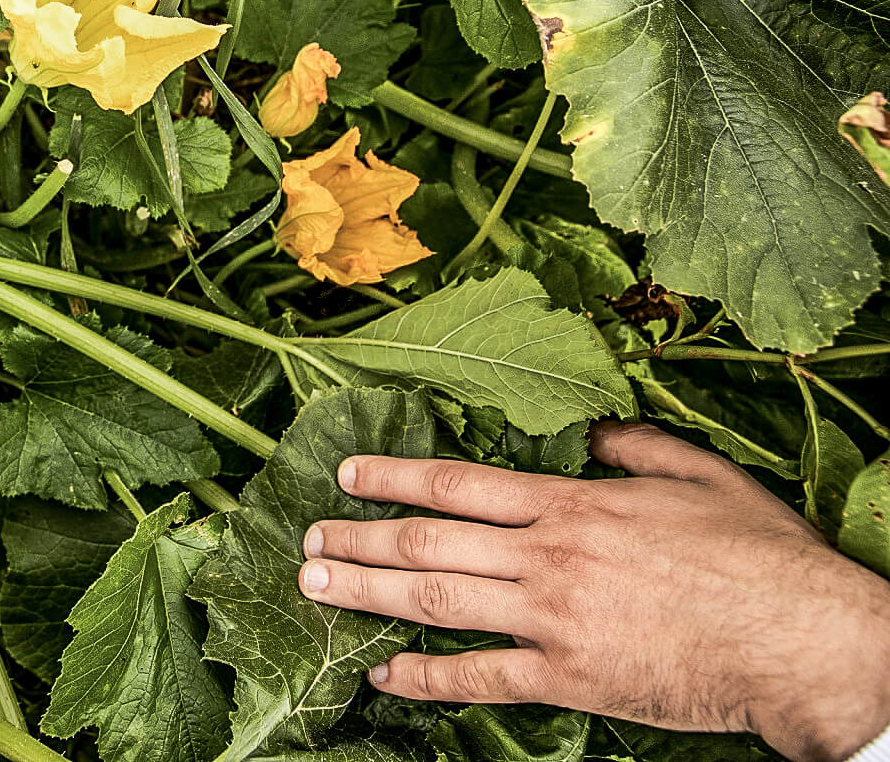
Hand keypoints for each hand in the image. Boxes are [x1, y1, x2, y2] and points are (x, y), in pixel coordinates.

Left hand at [300, 422, 889, 760]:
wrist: (802, 642)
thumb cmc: (760, 559)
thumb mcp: (701, 476)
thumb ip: (635, 448)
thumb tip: (594, 430)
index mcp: (573, 504)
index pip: (458, 482)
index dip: (392, 475)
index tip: (346, 472)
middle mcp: (549, 557)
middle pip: (429, 540)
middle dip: (359, 538)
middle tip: (307, 538)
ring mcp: (554, 620)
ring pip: (437, 600)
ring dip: (367, 593)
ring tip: (314, 586)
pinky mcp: (570, 678)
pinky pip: (480, 678)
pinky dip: (424, 677)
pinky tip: (383, 672)